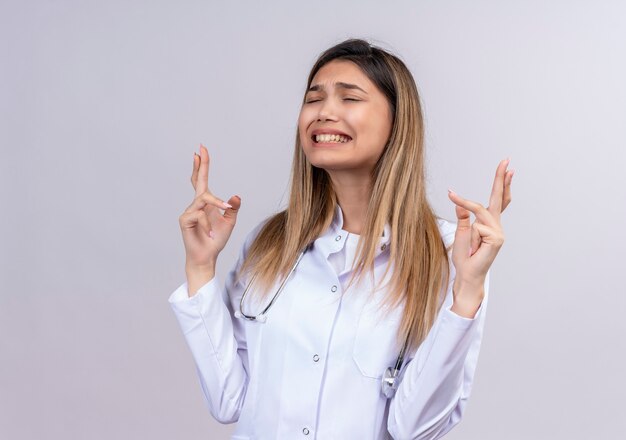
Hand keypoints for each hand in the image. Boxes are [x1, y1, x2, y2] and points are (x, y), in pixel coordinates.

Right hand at [178, 144, 240, 268]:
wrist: (207, 257)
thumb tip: (236, 196)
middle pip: (198, 181)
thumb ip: (232, 208)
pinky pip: (200, 215)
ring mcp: (189, 211)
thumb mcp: (229, 222)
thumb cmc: (216, 239)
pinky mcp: (185, 220)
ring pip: (203, 198)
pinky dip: (208, 224)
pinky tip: (210, 234)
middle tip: (200, 150)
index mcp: (206, 202)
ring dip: (216, 203)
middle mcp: (196, 204)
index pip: (203, 180)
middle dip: (200, 165)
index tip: (201, 150)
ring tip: (226, 211)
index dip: (202, 165)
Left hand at [447, 159, 513, 295]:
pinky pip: (478, 227)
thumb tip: (459, 204)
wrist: (467, 274)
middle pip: (499, 198)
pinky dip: (472, 236)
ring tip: (472, 245)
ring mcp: (499, 232)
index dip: (501, 183)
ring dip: (470, 226)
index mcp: (490, 222)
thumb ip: (463, 218)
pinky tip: (476, 248)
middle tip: (506, 160)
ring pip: (480, 214)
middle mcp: (497, 225)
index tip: (506, 166)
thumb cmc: (465, 256)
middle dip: (501, 179)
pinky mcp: (497, 239)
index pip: (498, 199)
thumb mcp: (462, 232)